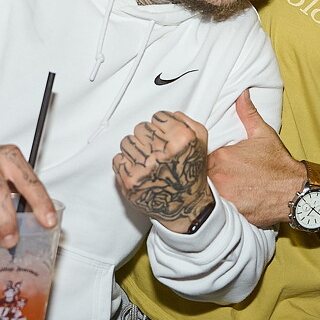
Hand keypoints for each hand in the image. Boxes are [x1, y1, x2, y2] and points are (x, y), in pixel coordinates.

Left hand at [113, 111, 211, 231]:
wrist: (185, 204)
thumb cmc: (190, 172)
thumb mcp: (201, 141)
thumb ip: (186, 121)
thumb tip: (167, 115)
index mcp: (182, 139)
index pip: (157, 117)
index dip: (161, 126)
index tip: (164, 137)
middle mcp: (163, 152)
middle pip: (140, 128)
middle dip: (147, 137)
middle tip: (156, 150)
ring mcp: (145, 168)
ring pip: (126, 142)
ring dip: (135, 149)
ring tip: (146, 159)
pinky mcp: (130, 181)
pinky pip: (118, 159)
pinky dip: (126, 164)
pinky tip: (139, 169)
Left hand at [205, 90, 301, 227]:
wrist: (296, 192)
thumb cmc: (279, 164)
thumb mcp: (263, 134)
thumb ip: (247, 113)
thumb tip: (242, 93)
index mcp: (221, 157)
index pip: (197, 158)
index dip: (200, 160)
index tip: (208, 162)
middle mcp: (219, 178)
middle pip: (198, 178)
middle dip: (204, 177)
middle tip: (218, 177)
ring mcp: (224, 199)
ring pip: (206, 196)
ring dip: (210, 194)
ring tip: (223, 190)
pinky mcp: (231, 215)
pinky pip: (217, 212)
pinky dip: (220, 209)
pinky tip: (229, 203)